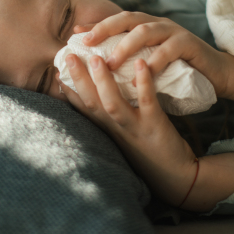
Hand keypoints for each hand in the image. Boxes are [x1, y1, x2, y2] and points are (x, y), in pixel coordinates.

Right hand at [58, 53, 198, 205]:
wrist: (177, 178)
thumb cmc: (151, 150)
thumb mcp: (126, 134)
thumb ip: (114, 115)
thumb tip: (103, 92)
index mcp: (107, 129)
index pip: (82, 108)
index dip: (67, 89)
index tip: (56, 69)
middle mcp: (115, 129)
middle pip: (91, 103)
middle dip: (78, 79)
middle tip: (69, 55)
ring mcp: (134, 128)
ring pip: (112, 104)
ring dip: (103, 82)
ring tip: (96, 58)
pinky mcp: (154, 127)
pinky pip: (147, 102)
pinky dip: (143, 83)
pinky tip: (141, 64)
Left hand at [74, 12, 233, 108]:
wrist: (217, 75)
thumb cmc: (179, 72)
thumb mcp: (149, 65)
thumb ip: (128, 62)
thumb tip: (97, 69)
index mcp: (145, 28)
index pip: (116, 22)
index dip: (96, 26)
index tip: (74, 35)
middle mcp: (158, 25)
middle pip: (127, 19)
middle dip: (105, 29)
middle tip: (87, 43)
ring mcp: (175, 32)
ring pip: (146, 31)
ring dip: (126, 45)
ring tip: (110, 62)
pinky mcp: (190, 44)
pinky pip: (171, 48)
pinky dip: (156, 59)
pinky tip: (144, 72)